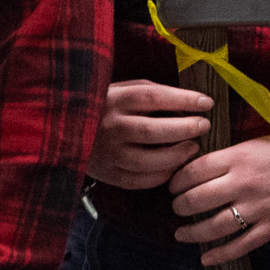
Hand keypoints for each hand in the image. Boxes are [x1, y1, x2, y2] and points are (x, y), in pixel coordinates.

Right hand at [91, 80, 212, 191]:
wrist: (64, 129)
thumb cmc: (105, 106)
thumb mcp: (122, 89)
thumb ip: (150, 92)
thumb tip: (189, 100)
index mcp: (114, 99)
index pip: (153, 97)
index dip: (183, 100)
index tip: (206, 102)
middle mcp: (109, 127)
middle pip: (152, 130)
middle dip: (184, 129)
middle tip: (203, 126)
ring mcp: (107, 153)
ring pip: (147, 160)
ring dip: (176, 156)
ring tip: (193, 148)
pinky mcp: (107, 173)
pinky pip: (138, 180)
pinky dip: (160, 176)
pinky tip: (174, 167)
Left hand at [170, 133, 269, 265]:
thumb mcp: (260, 142)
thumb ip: (232, 153)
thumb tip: (200, 160)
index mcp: (239, 157)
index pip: (193, 171)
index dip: (176, 180)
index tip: (172, 185)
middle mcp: (244, 183)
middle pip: (196, 199)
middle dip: (179, 206)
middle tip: (176, 208)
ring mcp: (257, 208)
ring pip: (213, 226)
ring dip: (192, 232)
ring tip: (181, 234)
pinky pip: (240, 245)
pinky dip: (220, 254)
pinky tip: (205, 259)